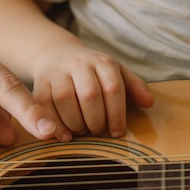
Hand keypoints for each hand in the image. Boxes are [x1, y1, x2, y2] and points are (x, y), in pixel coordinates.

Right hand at [31, 40, 153, 137]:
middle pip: (89, 95)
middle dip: (96, 120)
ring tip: (82, 131)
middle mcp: (80, 64)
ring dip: (75, 122)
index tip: (117, 132)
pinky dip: (55, 124)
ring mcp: (57, 72)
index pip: (113, 88)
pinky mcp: (40, 83)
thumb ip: (133, 87)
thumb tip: (149, 103)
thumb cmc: (92, 70)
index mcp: (103, 62)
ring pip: (65, 99)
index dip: (117, 114)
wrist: (56, 54)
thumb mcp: (116, 72)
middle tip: (98, 132)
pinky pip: (45, 105)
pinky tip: (65, 135)